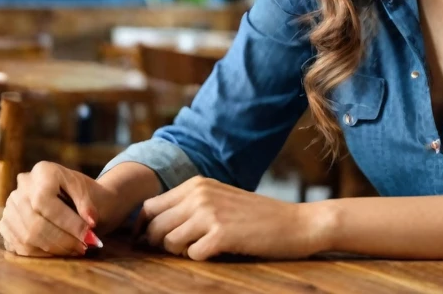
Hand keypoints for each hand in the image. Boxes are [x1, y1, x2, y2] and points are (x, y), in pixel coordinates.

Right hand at [0, 161, 117, 256]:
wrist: (72, 197)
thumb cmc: (81, 194)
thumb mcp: (88, 192)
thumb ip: (87, 204)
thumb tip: (90, 222)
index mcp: (42, 172)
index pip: (44, 201)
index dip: (66, 222)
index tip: (87, 234)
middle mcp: (21, 187)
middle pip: (34, 222)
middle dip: (62, 240)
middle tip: (82, 247)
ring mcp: (10, 206)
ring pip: (26, 237)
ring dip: (53, 249)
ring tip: (74, 251)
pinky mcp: (6, 225)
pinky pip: (19, 246)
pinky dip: (41, 254)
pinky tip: (58, 252)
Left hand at [135, 176, 332, 260]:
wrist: (298, 223)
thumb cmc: (257, 217)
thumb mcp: (220, 200)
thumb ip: (189, 207)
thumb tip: (150, 229)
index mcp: (197, 184)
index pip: (149, 206)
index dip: (144, 228)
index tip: (151, 243)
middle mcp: (199, 194)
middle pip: (153, 226)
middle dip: (159, 244)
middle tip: (180, 251)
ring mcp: (210, 213)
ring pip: (167, 242)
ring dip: (180, 252)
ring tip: (204, 249)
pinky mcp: (221, 235)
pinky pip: (192, 255)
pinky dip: (201, 259)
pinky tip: (220, 252)